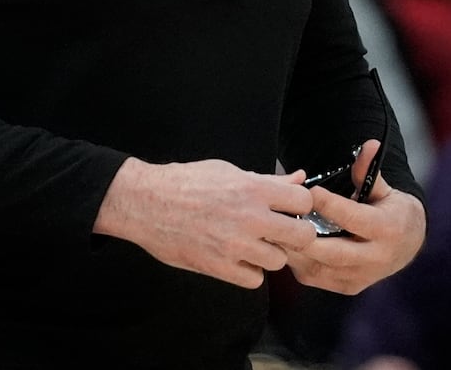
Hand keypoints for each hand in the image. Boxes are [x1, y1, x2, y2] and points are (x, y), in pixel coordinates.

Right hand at [94, 157, 319, 288]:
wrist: (146, 203)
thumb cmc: (186, 182)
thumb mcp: (228, 171)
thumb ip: (267, 180)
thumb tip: (299, 178)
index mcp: (253, 189)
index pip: (303, 201)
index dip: (300, 205)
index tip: (289, 208)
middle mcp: (250, 218)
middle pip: (302, 236)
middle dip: (296, 233)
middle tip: (281, 231)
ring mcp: (236, 246)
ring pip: (279, 261)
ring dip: (270, 253)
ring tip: (253, 244)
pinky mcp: (220, 268)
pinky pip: (255, 279)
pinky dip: (249, 271)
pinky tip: (238, 259)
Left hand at [280, 140, 425, 295]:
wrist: (407, 246)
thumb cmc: (391, 211)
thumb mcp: (384, 189)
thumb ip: (369, 170)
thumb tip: (368, 144)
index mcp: (388, 230)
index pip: (354, 219)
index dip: (330, 206)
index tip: (308, 192)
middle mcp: (376, 259)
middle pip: (333, 251)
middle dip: (305, 236)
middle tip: (282, 218)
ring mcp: (360, 277)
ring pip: (319, 268)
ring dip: (295, 250)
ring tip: (275, 231)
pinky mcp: (347, 287)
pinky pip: (315, 277)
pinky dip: (297, 260)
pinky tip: (284, 243)